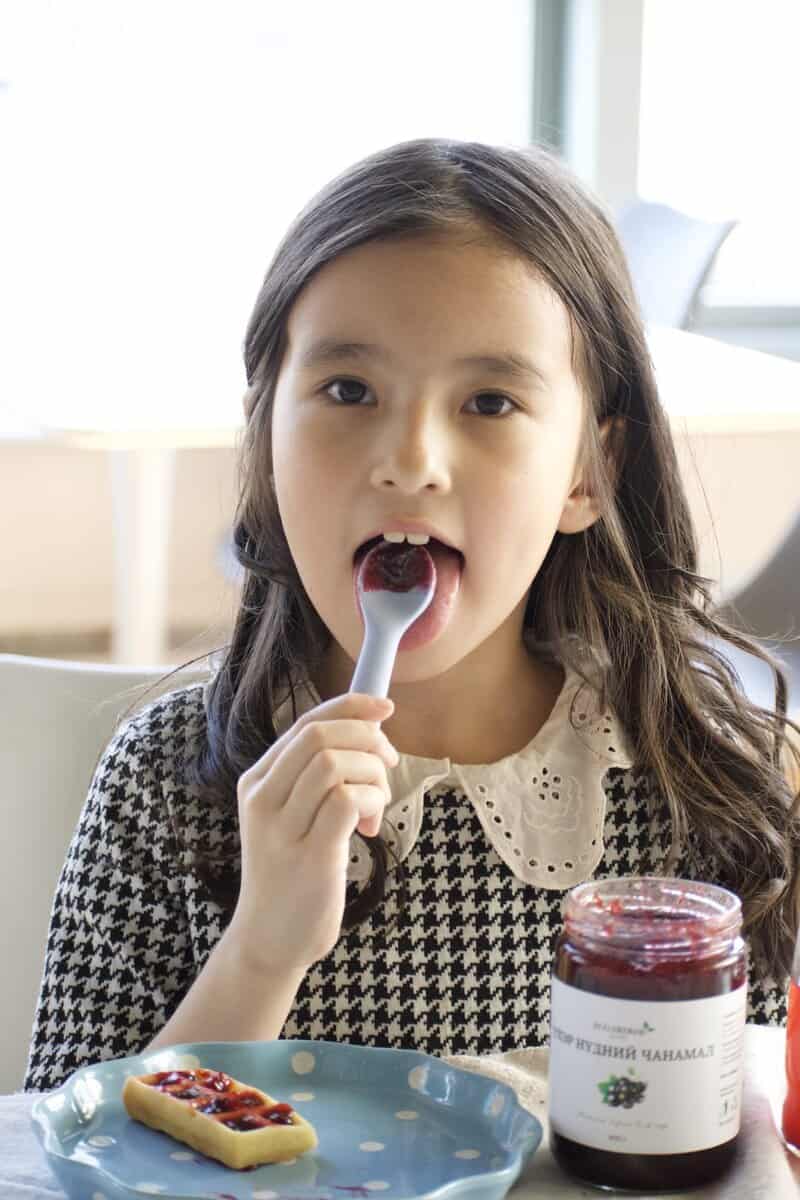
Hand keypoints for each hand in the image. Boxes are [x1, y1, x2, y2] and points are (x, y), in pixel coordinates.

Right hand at [229, 692, 398, 973]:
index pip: (306, 723)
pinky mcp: (309, 856)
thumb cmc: (292, 873)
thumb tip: (370, 733)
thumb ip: (317, 778)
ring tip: (376, 807)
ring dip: (372, 775)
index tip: (385, 709)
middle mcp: (262, 798)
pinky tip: (369, 829)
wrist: (269, 939)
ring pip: (334, 764)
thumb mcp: (292, 817)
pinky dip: (371, 802)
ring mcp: (282, 828)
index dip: (351, 707)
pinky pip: (346, 801)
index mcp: (257, 781)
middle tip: (389, 766)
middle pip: (320, 736)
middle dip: (367, 739)